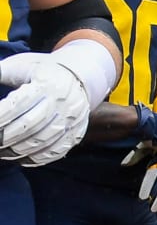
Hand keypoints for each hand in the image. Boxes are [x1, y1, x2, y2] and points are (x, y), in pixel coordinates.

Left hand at [0, 52, 91, 166]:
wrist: (80, 77)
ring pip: (42, 142)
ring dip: (17, 151)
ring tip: (2, 153)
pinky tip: (21, 158)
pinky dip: (36, 159)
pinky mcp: (77, 133)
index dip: (0, 116)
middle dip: (5, 138)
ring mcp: (72, 120)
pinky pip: (56, 151)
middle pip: (30, 126)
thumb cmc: (43, 72)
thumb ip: (1, 73)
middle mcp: (63, 103)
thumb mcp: (22, 65)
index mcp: (47, 83)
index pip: (19, 104)